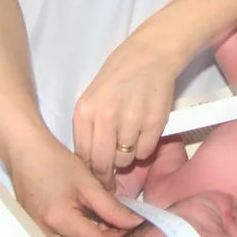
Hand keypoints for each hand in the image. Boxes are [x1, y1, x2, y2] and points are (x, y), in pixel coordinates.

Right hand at [7, 135, 140, 236]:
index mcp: (59, 220)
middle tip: (122, 224)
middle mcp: (46, 235)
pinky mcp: (38, 236)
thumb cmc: (55, 162)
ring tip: (106, 223)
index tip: (133, 225)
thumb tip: (136, 223)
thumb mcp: (88, 183)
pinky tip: (89, 226)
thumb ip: (113, 208)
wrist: (26, 155)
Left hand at [73, 26, 192, 186]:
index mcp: (85, 110)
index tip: (95, 177)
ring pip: (125, 159)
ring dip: (127, 158)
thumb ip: (89, 127)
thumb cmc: (118, 75)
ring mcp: (131, 120)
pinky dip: (144, 149)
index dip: (89, 172)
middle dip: (106, 175)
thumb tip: (91, 162)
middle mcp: (105, 117)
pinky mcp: (154, 123)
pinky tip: (143, 135)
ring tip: (129, 142)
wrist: (149, 56)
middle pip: (103, 162)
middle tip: (112, 179)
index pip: (82, 155)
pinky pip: (145, 151)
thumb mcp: (92, 98)